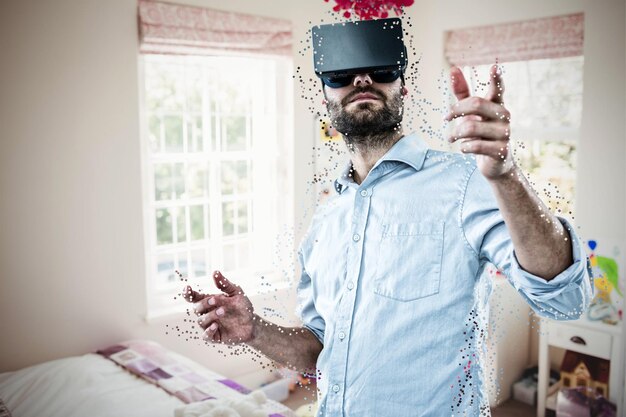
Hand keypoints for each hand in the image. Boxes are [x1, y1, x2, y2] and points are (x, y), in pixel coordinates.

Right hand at [183, 271, 255, 343]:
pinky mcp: (214, 336)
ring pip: (200, 321)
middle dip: (204, 303)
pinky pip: (206, 335)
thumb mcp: (236, 293)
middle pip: (196, 308)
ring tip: (223, 311)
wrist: (252, 324)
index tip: (187, 288)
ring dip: (210, 315)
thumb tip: (215, 272)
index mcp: (209, 301)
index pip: (194, 298)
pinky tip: (216, 325)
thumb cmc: (242, 307)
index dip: (188, 294)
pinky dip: (209, 330)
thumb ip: (225, 284)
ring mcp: (209, 325)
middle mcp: (207, 313)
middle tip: (215, 299)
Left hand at [445, 64, 514, 179]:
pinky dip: (464, 147)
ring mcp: (505, 133)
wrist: (493, 163)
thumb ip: (462, 93)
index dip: (496, 79)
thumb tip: (453, 69)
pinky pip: (476, 145)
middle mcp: (504, 116)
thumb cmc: (480, 133)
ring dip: (456, 133)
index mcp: (496, 105)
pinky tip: (464, 148)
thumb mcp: (470, 113)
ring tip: (451, 138)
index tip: (494, 67)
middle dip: (456, 111)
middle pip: (476, 104)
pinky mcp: (502, 150)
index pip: (497, 89)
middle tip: (445, 118)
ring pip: (471, 127)